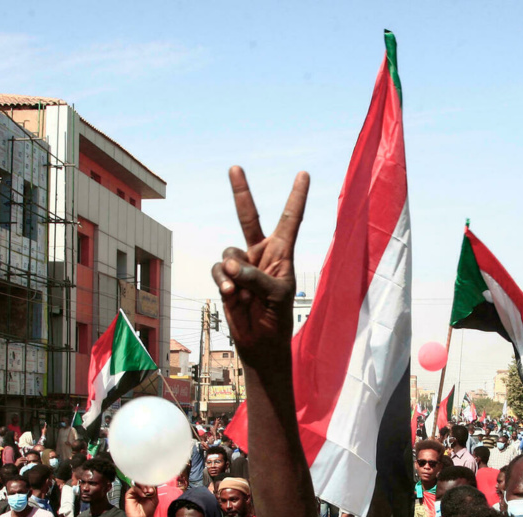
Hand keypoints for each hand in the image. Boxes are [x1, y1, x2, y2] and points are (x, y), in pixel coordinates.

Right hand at [124, 485, 157, 516]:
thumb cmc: (148, 511)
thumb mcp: (154, 500)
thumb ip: (154, 492)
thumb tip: (153, 485)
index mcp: (146, 492)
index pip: (148, 484)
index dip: (151, 484)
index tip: (154, 489)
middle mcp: (140, 491)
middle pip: (143, 483)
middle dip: (148, 485)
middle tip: (151, 490)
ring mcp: (134, 493)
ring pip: (138, 484)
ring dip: (144, 486)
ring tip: (147, 492)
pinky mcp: (129, 495)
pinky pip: (133, 488)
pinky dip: (139, 490)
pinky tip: (143, 495)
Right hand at [211, 166, 309, 366]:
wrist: (260, 343)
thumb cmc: (278, 317)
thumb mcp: (276, 294)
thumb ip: (256, 276)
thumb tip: (230, 264)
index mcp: (283, 253)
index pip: (290, 220)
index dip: (297, 196)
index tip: (304, 174)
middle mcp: (261, 254)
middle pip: (248, 217)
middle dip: (241, 192)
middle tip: (235, 167)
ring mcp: (241, 265)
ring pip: (228, 252)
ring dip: (233, 271)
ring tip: (239, 291)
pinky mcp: (225, 278)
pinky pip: (218, 270)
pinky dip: (222, 280)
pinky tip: (231, 295)